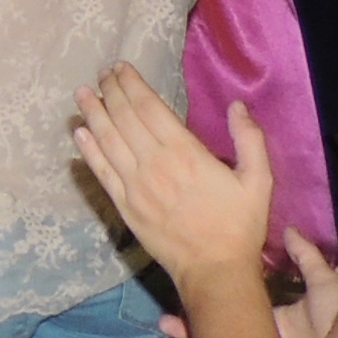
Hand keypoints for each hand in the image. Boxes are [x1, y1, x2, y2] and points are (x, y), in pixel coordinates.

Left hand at [69, 66, 272, 286]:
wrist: (214, 270)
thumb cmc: (238, 226)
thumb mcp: (258, 181)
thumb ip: (249, 140)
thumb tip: (237, 106)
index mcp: (185, 152)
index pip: (149, 107)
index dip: (132, 84)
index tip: (121, 67)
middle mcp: (154, 164)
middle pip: (124, 118)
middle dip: (110, 91)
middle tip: (102, 74)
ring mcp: (135, 186)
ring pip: (107, 140)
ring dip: (93, 113)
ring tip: (81, 93)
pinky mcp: (124, 207)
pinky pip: (101, 172)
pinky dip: (88, 150)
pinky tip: (80, 133)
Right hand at [152, 229, 337, 337]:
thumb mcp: (326, 287)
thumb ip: (307, 259)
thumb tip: (289, 230)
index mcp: (275, 318)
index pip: (234, 304)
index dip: (210, 295)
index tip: (188, 283)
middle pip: (216, 327)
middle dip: (188, 321)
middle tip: (168, 315)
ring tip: (167, 332)